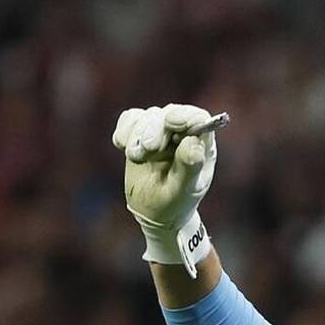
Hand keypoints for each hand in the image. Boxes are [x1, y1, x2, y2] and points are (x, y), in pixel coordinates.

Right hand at [112, 104, 217, 275]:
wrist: (154, 210)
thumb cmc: (176, 201)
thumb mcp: (184, 190)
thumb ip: (190, 167)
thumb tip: (191, 142)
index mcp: (202, 144)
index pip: (198, 118)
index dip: (186, 116)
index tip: (172, 123)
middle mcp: (183, 132)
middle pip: (169, 114)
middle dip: (155, 129)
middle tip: (149, 148)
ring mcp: (161, 129)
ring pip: (147, 116)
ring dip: (138, 135)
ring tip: (138, 158)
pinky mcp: (140, 131)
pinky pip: (129, 119)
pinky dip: (124, 131)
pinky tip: (123, 147)